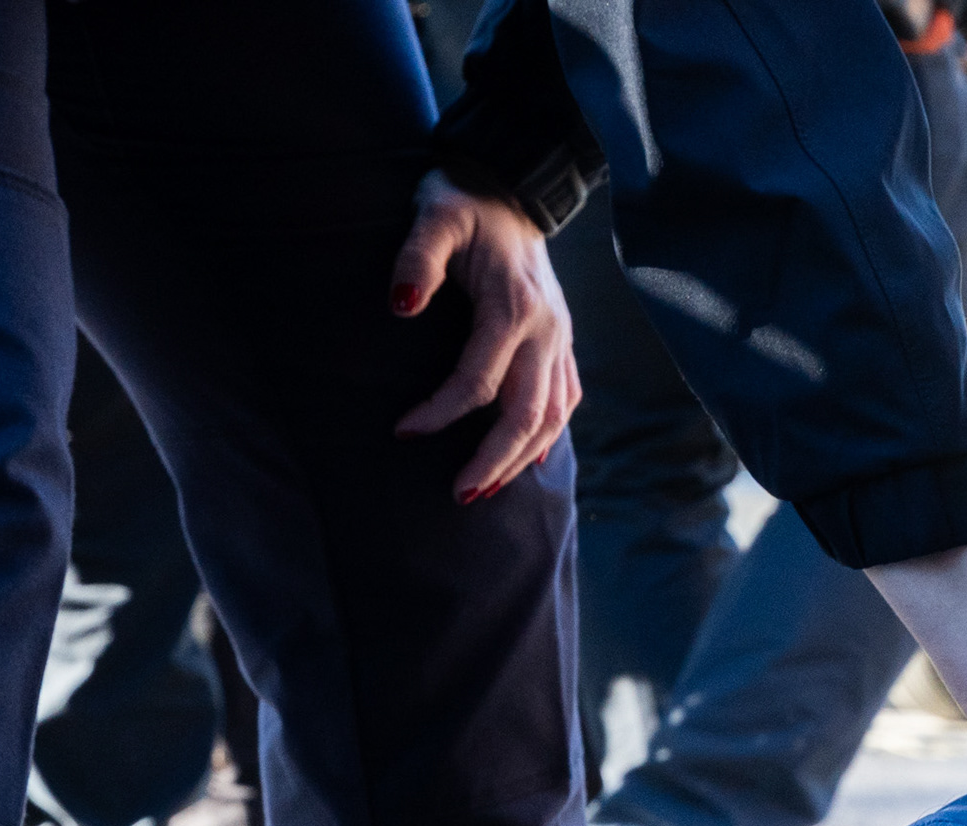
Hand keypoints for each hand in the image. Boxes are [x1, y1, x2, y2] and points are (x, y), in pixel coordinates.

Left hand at [390, 174, 578, 503]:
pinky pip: (565, 400)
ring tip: (485, 488)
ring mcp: (560, 340)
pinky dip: (548, 437)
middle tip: (459, 495)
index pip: (479, 381)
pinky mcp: (562, 343)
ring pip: (552, 417)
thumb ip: (416, 258)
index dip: (441, 412)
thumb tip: (401, 306)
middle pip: (527, 415)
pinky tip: (528, 460)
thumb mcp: (433, 215)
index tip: (404, 431)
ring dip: (520, 458)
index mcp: (514, 308)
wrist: (510, 188)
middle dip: (493, 460)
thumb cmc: (462, 203)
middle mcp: (546, 332)